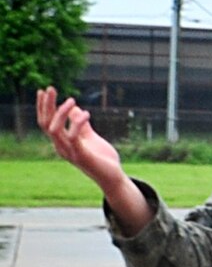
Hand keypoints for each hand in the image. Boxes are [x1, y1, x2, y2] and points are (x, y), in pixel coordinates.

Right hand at [37, 87, 152, 234]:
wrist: (113, 177)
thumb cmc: (102, 158)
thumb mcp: (90, 136)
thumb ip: (81, 124)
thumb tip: (75, 108)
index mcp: (61, 142)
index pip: (45, 122)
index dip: (43, 107)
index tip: (44, 90)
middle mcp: (60, 147)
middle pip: (45, 123)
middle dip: (46, 105)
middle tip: (51, 88)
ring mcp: (69, 152)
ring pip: (53, 129)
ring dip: (60, 112)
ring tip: (72, 100)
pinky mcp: (81, 155)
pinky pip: (72, 137)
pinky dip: (77, 123)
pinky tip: (87, 114)